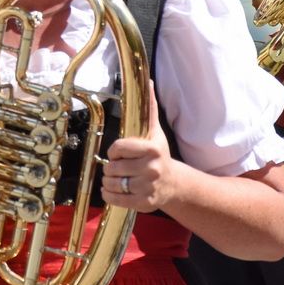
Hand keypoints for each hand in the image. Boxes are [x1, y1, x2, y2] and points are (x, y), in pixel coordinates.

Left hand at [103, 80, 177, 212]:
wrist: (174, 185)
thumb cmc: (160, 156)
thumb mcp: (156, 132)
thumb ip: (150, 108)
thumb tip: (148, 82)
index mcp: (152, 149)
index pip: (117, 148)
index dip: (114, 151)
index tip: (119, 153)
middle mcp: (151, 168)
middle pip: (112, 167)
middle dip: (111, 166)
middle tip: (120, 167)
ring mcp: (148, 187)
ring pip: (111, 183)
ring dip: (109, 181)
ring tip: (117, 178)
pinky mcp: (144, 203)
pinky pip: (114, 199)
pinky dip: (108, 194)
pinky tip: (114, 189)